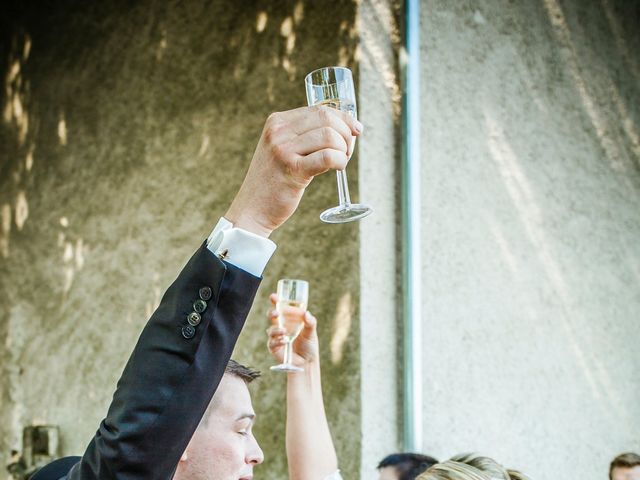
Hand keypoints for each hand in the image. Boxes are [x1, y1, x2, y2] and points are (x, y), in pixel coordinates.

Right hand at [226, 106, 362, 236]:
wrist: (252, 209)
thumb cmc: (274, 181)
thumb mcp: (283, 149)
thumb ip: (306, 136)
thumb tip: (347, 126)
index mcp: (277, 122)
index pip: (319, 109)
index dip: (343, 119)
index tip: (355, 130)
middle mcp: (278, 131)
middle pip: (326, 119)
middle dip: (346, 134)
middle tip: (346, 151)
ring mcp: (283, 149)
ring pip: (330, 136)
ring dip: (343, 150)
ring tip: (339, 162)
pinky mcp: (292, 169)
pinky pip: (328, 156)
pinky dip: (340, 161)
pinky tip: (337, 168)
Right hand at [267, 293, 318, 366]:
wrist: (307, 363)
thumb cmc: (309, 346)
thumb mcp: (311, 332)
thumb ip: (310, 322)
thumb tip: (306, 313)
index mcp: (289, 320)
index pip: (281, 308)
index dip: (276, 301)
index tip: (273, 296)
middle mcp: (281, 327)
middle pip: (272, 316)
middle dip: (272, 312)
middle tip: (276, 313)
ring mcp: (277, 337)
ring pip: (270, 330)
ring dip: (276, 330)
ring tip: (284, 332)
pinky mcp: (274, 348)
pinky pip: (271, 342)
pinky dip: (277, 341)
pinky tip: (284, 341)